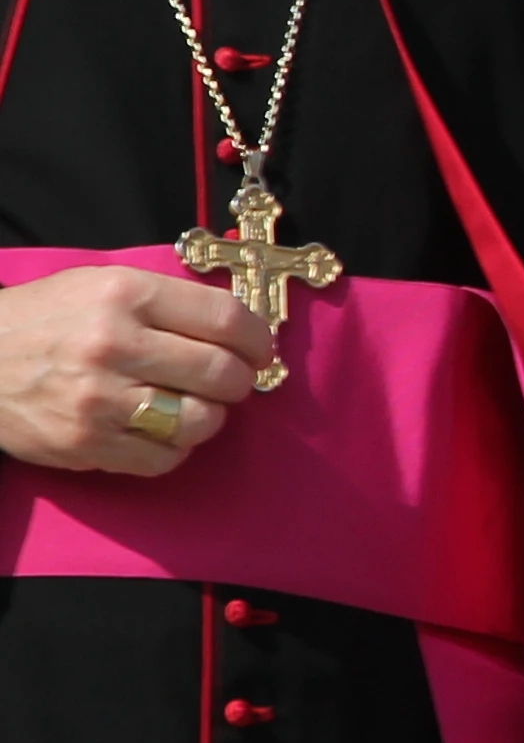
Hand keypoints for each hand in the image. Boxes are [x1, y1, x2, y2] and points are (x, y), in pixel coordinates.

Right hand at [0, 266, 269, 472]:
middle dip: (240, 381)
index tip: (261, 350)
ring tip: (192, 404)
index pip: (226, 319)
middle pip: (223, 374)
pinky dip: (174, 448)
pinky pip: (165, 458)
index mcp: (124, 295)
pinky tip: (159, 430)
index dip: (259, 340)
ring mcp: (98, 398)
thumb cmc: (45, 319)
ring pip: (200, 420)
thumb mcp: (100, 284)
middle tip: (231, 380)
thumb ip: (167, 301)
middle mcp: (113, 344)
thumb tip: (242, 328)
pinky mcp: (85, 442)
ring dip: (209, 417)